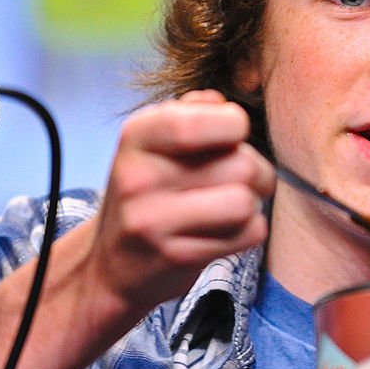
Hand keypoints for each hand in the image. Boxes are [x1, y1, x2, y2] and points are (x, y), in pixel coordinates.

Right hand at [85, 90, 273, 312]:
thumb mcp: (154, 143)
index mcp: (137, 136)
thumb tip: (221, 103)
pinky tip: (226, 230)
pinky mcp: (176, 257)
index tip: (232, 136)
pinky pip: (248, 234)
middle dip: (257, 171)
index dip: (235, 124)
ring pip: (245, 202)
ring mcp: (154, 221)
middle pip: (241, 164)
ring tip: (234, 204)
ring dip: (252, 203)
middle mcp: (140, 177)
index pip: (204, 120)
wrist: (112, 264)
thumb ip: (190, 112)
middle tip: (241, 179)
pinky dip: (249, 231)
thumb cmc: (149, 193)